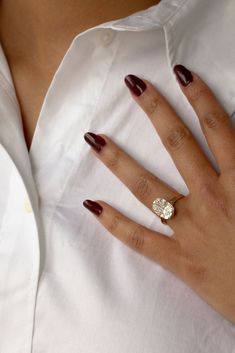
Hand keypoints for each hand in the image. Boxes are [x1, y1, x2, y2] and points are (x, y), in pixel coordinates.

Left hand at [83, 65, 234, 323]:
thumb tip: (233, 143)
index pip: (217, 128)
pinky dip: (114, 224)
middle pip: (177, 144)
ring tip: (94, 139)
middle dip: (155, 110)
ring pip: (147, 188)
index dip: (198, 97)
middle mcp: (210, 199)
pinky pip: (140, 240)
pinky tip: (91, 205)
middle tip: (133, 85)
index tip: (179, 73)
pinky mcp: (178, 259)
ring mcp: (189, 230)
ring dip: (119, 161)